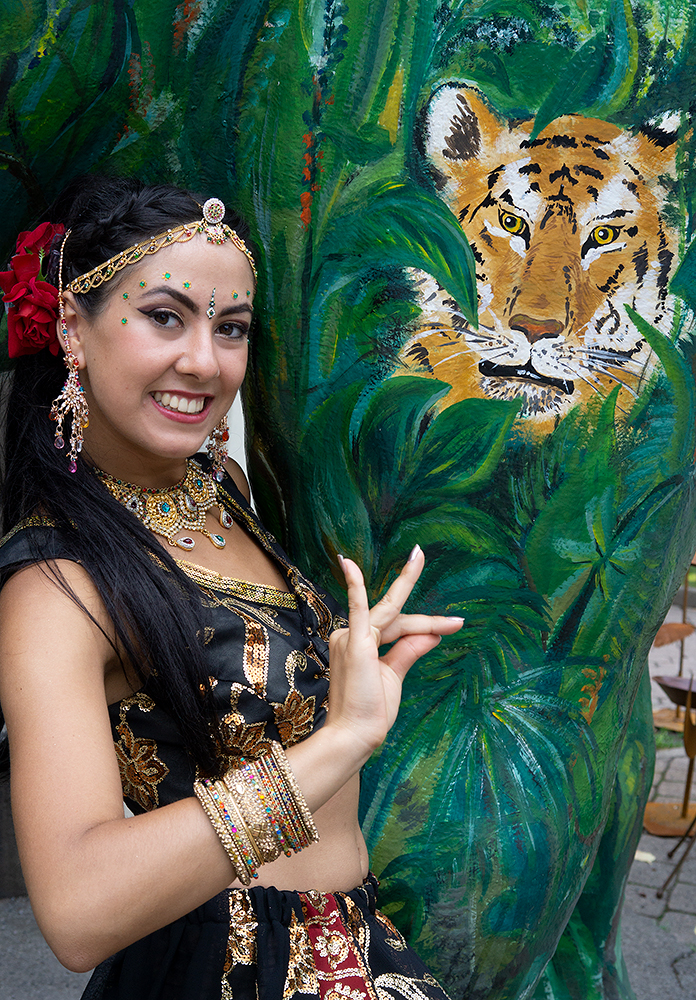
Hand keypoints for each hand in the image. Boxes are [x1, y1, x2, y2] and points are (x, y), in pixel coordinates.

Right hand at [326, 545, 463, 759]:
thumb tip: (432, 633)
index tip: (453, 625)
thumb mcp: (394, 675)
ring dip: (427, 621)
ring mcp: (351, 637)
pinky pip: (358, 608)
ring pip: (396, 619)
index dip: (427, 626)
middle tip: (442, 590)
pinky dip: (355, 586)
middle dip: (423, 608)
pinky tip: (349, 565)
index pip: (398, 626)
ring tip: (446, 604)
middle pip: (399, 618)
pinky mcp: (355, 642)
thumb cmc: (370, 711)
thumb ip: (409, 650)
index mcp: (359, 642)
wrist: (355, 735)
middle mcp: (352, 635)